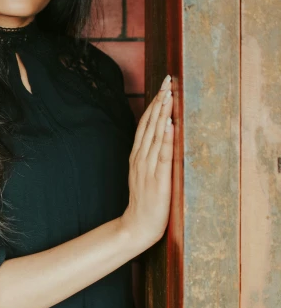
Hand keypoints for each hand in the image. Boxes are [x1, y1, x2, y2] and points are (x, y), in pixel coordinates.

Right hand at [120, 75, 173, 248]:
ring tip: (169, 94)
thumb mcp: (145, 174)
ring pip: (155, 135)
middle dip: (159, 102)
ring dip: (162, 114)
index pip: (145, 124)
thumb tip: (161, 136)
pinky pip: (162, 155)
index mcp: (137, 156)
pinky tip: (170, 124)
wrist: (138, 225)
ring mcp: (148, 167)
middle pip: (150, 124)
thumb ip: (150, 155)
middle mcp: (141, 158)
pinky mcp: (158, 178)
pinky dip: (165, 138)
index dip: (154, 104)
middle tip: (167, 81)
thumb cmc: (145, 201)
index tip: (163, 86)